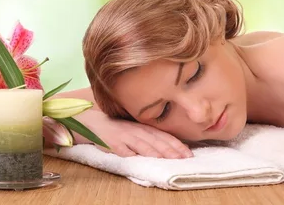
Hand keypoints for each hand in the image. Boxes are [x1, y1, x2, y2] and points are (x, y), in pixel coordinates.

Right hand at [73, 110, 192, 158]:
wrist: (95, 123)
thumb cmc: (119, 129)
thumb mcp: (137, 130)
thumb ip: (150, 138)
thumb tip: (170, 150)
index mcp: (145, 128)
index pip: (164, 136)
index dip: (177, 145)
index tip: (189, 154)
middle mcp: (137, 131)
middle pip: (157, 141)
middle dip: (171, 150)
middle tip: (183, 159)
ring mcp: (125, 136)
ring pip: (142, 144)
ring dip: (155, 152)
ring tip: (166, 159)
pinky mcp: (113, 143)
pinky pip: (123, 149)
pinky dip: (132, 154)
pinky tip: (139, 159)